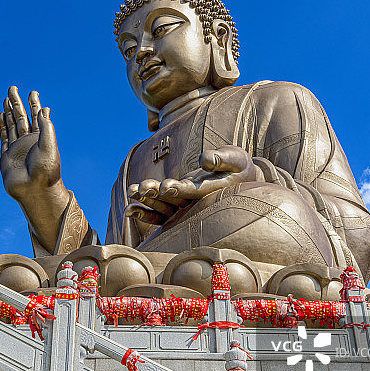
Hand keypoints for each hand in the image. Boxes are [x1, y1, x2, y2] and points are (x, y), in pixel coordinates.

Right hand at [0, 86, 62, 202]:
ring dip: (9, 112)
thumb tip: (44, 109)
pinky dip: (2, 126)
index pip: (37, 117)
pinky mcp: (7, 157)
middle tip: (13, 88)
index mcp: (42, 139)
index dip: (34, 104)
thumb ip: (45, 127)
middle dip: (18, 103)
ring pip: (12, 125)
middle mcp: (29, 142)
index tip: (33, 92)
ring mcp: (18, 149)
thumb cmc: (45, 170)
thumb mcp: (49, 146)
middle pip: (22, 118)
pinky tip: (1, 115)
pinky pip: (4, 138)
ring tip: (6, 98)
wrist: (34, 191)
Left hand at [126, 145, 257, 224]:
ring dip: (146, 199)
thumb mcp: (235, 158)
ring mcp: (186, 205)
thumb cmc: (239, 165)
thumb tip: (205, 159)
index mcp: (211, 191)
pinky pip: (160, 212)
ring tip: (130, 191)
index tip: (164, 185)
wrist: (240, 177)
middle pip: (173, 200)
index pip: (193, 192)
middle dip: (155, 194)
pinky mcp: (178, 204)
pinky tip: (129, 209)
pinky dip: (145, 211)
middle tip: (140, 188)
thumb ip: (221, 158)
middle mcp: (196, 202)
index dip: (178, 189)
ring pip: (164, 206)